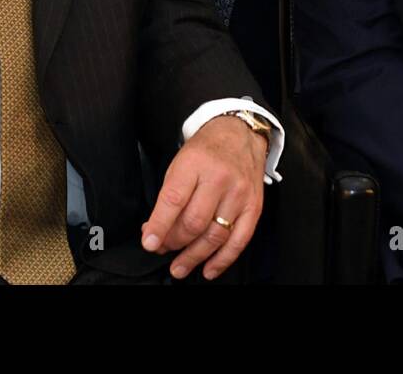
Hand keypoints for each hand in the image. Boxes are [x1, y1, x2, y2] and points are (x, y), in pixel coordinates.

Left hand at [140, 115, 267, 279]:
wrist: (240, 134)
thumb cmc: (207, 149)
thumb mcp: (180, 162)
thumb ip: (168, 197)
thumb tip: (154, 230)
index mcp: (195, 164)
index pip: (174, 200)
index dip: (159, 225)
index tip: (149, 242)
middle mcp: (219, 178)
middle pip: (194, 222)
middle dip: (174, 242)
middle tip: (164, 249)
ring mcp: (239, 194)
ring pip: (215, 235)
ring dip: (194, 256)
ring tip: (179, 267)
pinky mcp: (253, 206)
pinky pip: (239, 240)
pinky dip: (222, 260)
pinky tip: (208, 269)